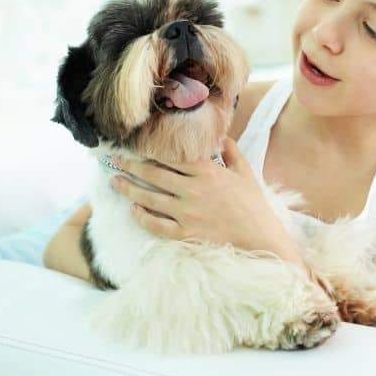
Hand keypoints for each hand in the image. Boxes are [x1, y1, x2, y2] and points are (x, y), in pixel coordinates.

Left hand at [109, 137, 289, 254]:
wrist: (260, 238)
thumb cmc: (254, 205)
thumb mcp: (246, 173)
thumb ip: (231, 152)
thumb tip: (221, 136)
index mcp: (207, 172)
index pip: (172, 156)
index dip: (151, 150)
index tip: (136, 145)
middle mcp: (193, 190)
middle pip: (154, 174)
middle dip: (131, 165)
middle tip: (115, 159)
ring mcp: (187, 213)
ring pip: (150, 198)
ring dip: (129, 188)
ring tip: (115, 181)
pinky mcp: (186, 233)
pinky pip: (157, 225)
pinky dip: (142, 217)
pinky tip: (133, 210)